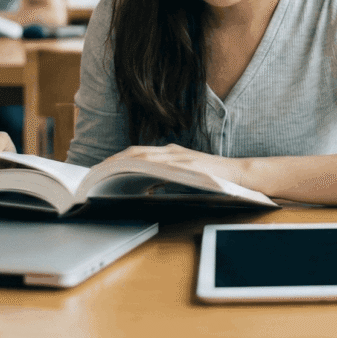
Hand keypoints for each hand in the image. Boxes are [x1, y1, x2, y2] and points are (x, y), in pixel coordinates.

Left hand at [108, 144, 249, 186]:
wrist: (238, 174)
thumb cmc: (211, 176)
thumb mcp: (184, 173)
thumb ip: (166, 176)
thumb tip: (146, 186)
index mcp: (169, 152)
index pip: (137, 152)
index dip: (118, 158)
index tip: (102, 167)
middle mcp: (172, 151)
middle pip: (136, 152)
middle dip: (115, 161)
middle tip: (97, 171)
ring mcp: (179, 157)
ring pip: (146, 157)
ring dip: (126, 165)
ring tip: (109, 175)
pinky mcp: (188, 165)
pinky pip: (164, 167)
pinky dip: (148, 171)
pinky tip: (137, 181)